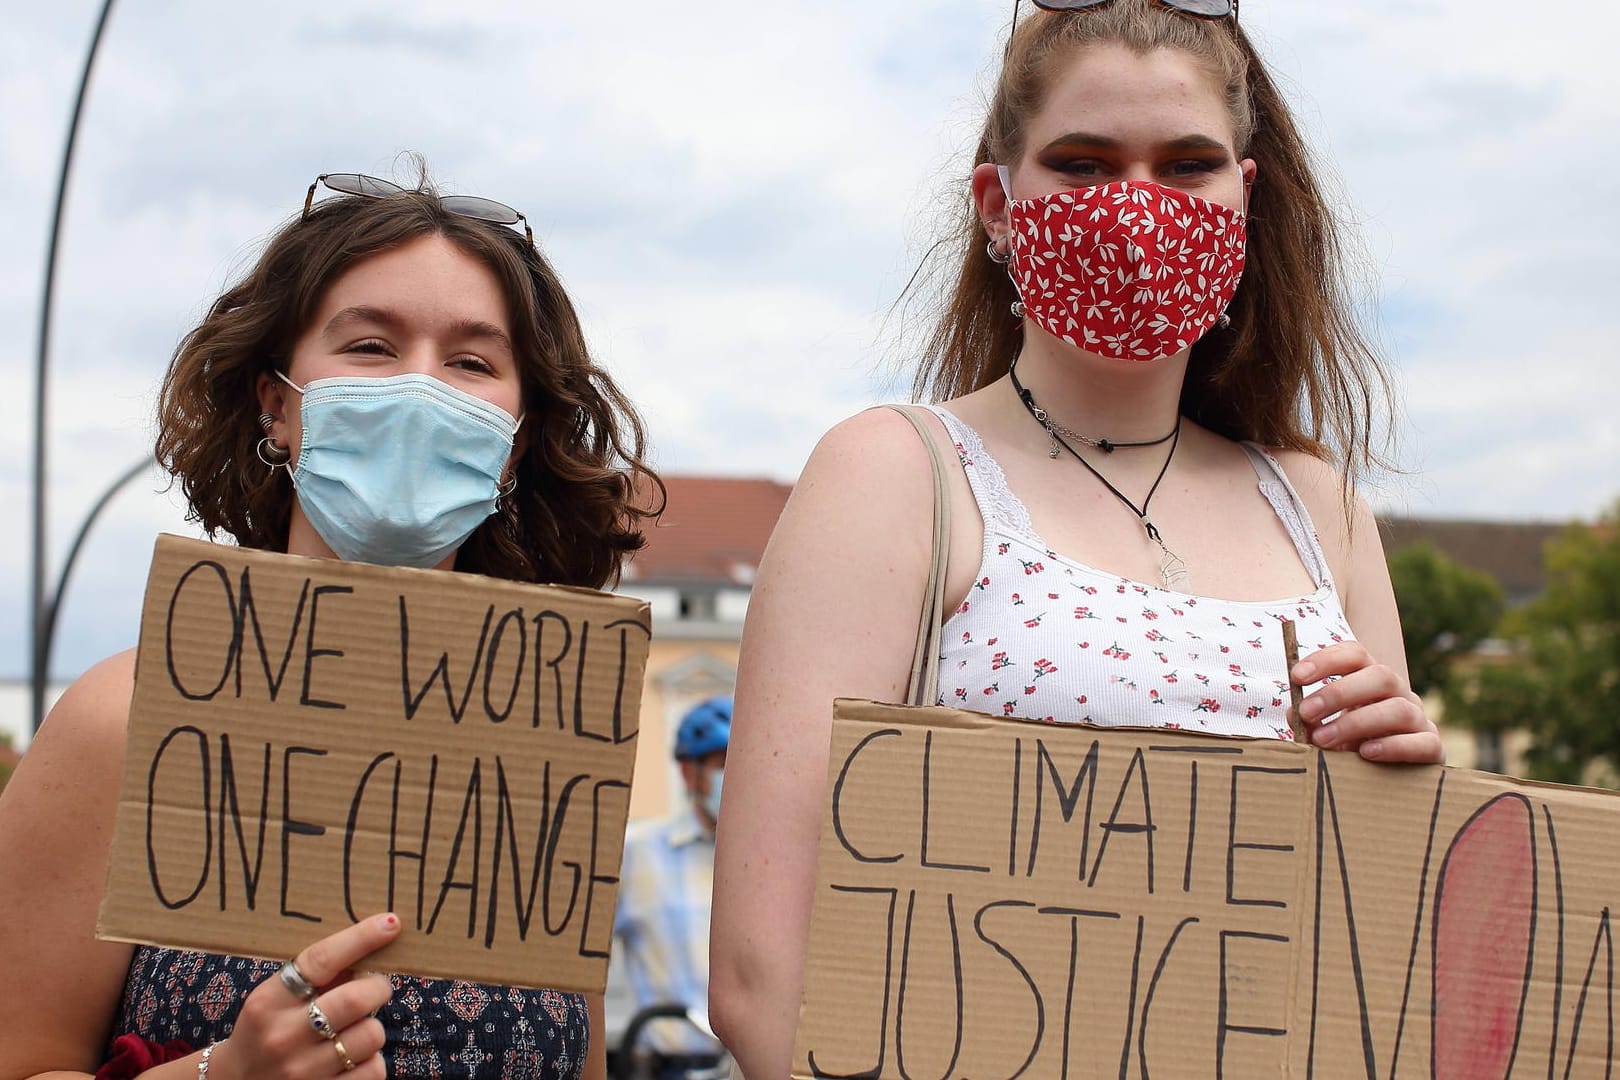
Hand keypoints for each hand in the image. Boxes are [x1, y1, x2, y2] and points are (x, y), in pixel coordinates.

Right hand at [211, 912, 400, 1079]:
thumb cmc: (267, 1030)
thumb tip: (375, 944)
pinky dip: (371, 1059)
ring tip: (353, 1029)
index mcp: (269, 1002)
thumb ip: (319, 976)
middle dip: (378, 987)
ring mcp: (302, 1071)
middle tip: (374, 988)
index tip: (389, 923)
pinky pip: (374, 1069)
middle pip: (357, 998)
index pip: (321, 960)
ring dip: (372, 1027)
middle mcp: (283, 1036)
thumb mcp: (276, 999)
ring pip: (372, 1035)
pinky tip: (351, 1058)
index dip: (361, 938)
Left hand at [1292, 642, 1442, 763]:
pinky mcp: (1433, 749)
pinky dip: (1393, 746)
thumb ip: (1310, 722)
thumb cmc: (1348, 747)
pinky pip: (1424, 742)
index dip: (1327, 660)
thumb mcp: (1325, 731)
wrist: (1387, 781)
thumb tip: (1295, 713)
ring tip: (1324, 740)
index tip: (1296, 677)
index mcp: (1371, 680)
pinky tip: (1366, 752)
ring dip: (1356, 722)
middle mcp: (1399, 693)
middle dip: (1339, 692)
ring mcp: (1419, 719)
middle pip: (1381, 675)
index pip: (1356, 655)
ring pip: (1399, 709)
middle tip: (1307, 712)